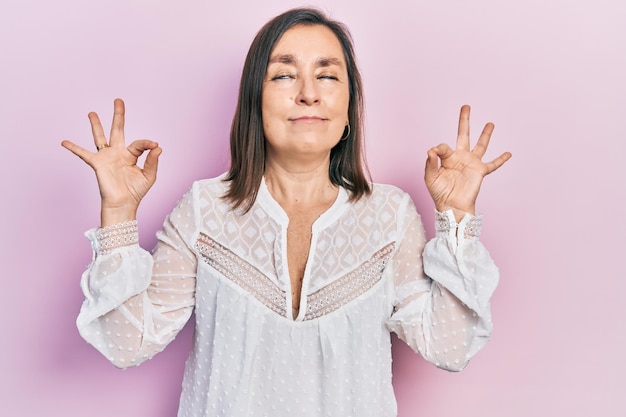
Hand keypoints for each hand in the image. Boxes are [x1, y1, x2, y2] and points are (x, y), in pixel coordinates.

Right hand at [61, 98, 161, 225]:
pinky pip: (84, 154)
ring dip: (96, 124)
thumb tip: (158, 147)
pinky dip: (74, 148)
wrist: (123, 204)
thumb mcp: (149, 175)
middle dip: (118, 115)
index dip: (147, 143)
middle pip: (117, 130)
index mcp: (131, 155)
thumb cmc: (136, 191)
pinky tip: (64, 142)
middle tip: (118, 100)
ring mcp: (107, 157)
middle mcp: (118, 153)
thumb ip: (152, 161)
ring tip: (92, 113)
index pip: (140, 143)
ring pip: (100, 137)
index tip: (154, 144)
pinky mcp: (98, 164)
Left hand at [424, 105, 510, 221]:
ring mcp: (471, 163)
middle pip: (463, 134)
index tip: (435, 152)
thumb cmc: (439, 193)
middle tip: (466, 106)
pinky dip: (501, 159)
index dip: (439, 148)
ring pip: (480, 145)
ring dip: (485, 134)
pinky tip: (508, 153)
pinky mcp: (480, 171)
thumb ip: (430, 163)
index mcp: (447, 157)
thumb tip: (431, 149)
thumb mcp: (430, 177)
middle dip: (464, 121)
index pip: (443, 146)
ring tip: (490, 123)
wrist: (452, 206)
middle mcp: (460, 157)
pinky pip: (493, 164)